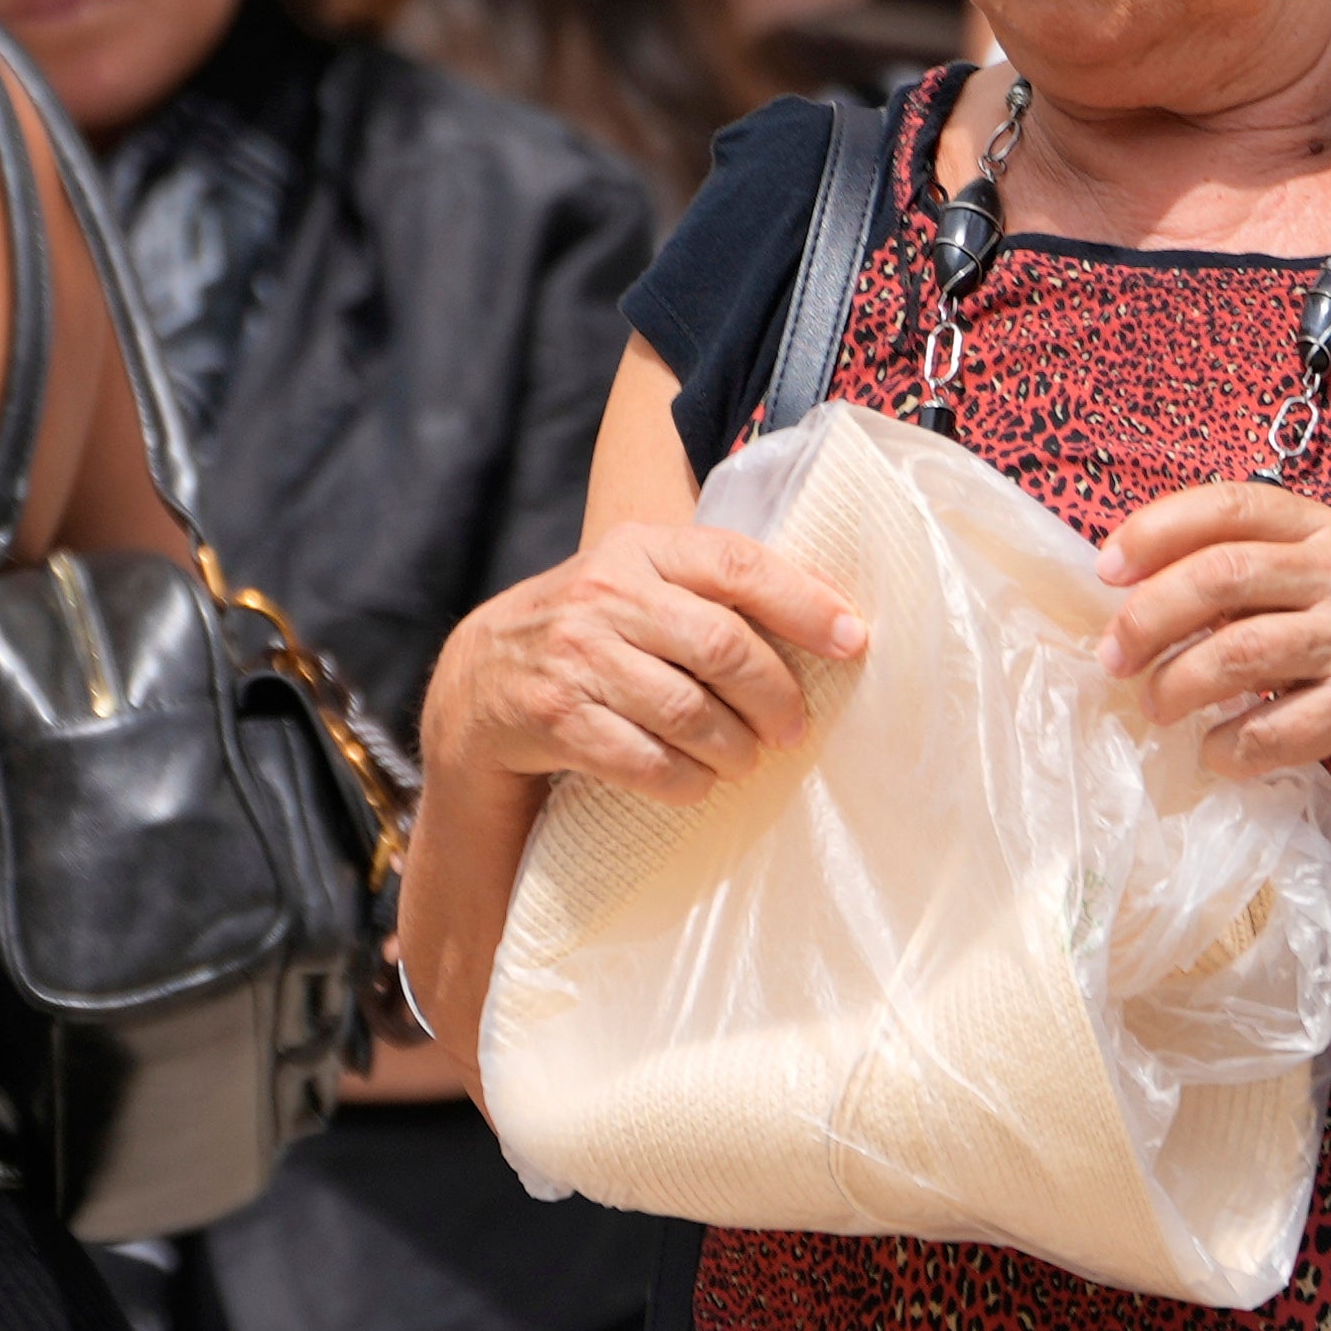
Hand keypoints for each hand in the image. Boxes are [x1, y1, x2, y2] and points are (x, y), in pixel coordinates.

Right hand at [438, 523, 867, 807]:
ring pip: (688, 711)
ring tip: (746, 759)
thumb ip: (709, 589)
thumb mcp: (638, 585)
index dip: (804, 604)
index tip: (853, 641)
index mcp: (640, 547)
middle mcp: (605, 593)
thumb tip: (830, 623)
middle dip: (774, 696)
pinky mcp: (553, 718)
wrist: (478, 681)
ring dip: (734, 748)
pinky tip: (698, 782)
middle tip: (793, 728)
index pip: (737, 565)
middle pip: (722, 645)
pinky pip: (644, 760)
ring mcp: (574, 656)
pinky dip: (685, 781)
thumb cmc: (591, 632)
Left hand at [1089, 482, 1330, 778]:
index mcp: (1323, 529)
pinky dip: (1229, 747)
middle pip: (1217, 578)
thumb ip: (1264, 563)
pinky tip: (1217, 752)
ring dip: (1176, 685)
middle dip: (1146, 619)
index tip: (1108, 568)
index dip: (1156, 530)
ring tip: (1157, 706)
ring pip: (1236, 656)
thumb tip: (1153, 587)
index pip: (1229, 505)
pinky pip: (1276, 731)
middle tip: (1115, 656)